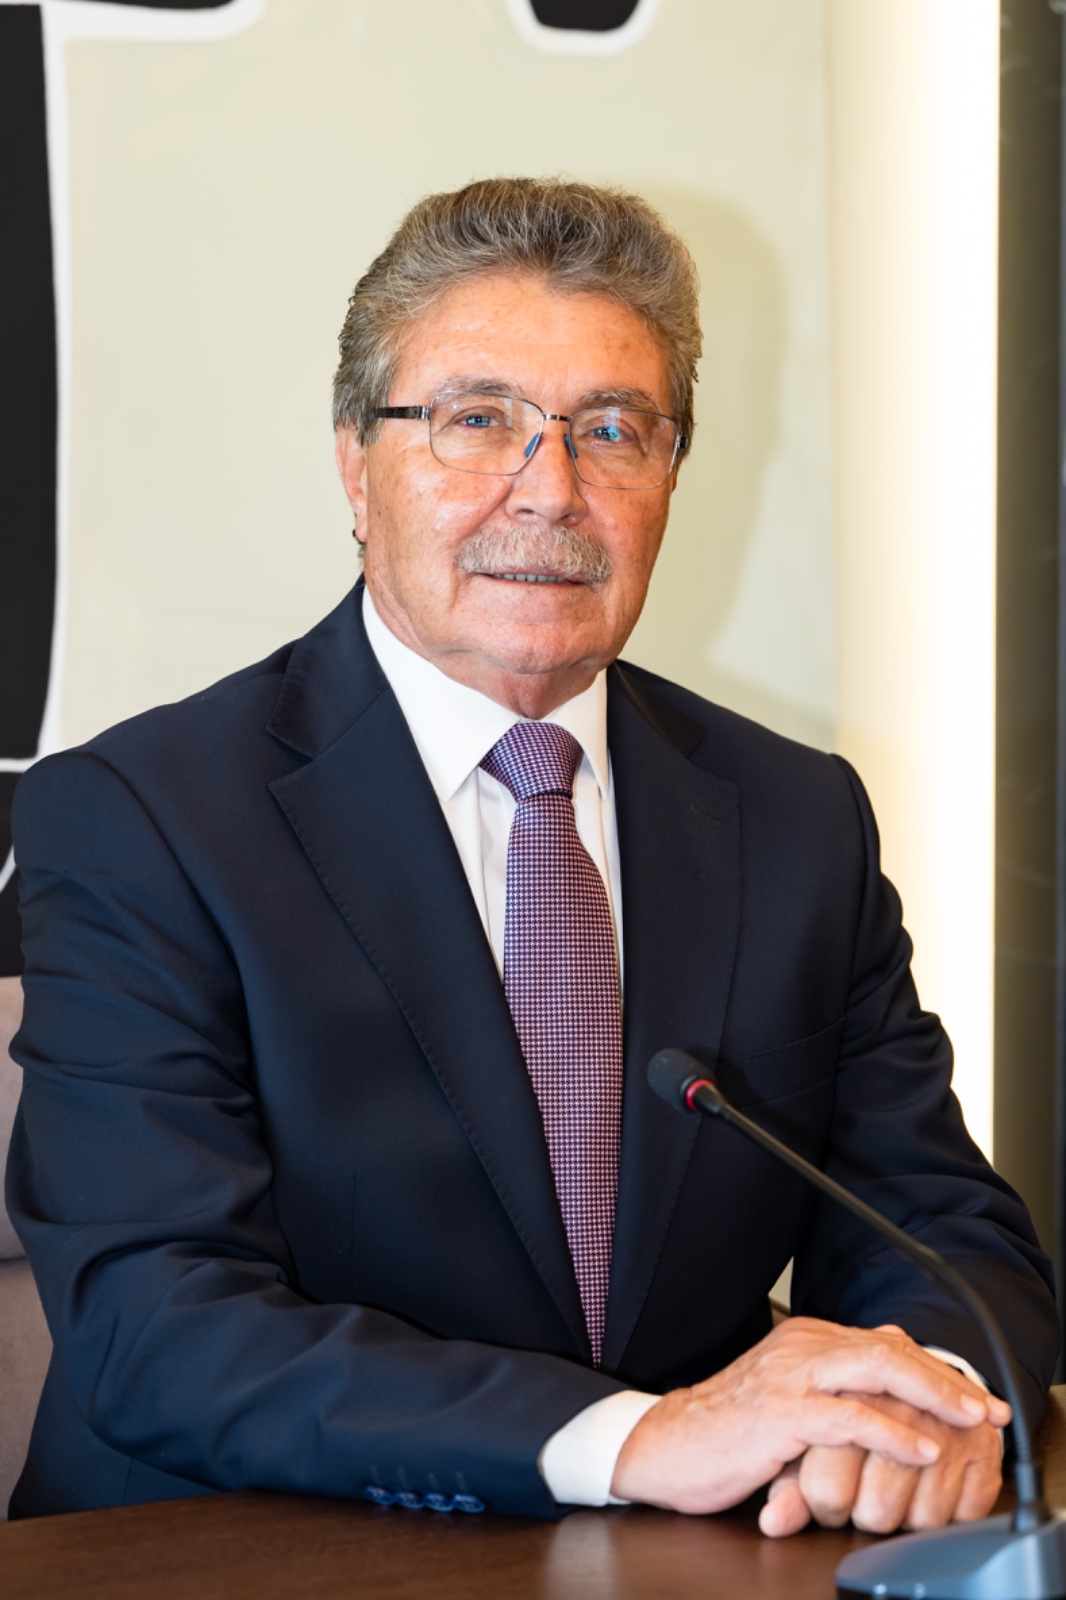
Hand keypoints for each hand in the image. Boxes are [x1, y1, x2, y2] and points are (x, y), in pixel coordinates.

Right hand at [609, 1318, 1009, 1516]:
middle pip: (889, 1349)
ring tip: (968, 1421)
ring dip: (932, 1397)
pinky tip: (920, 1449)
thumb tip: (888, 1373)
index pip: (885, 1343)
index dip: (934, 1368)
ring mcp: (790, 1378)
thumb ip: (833, 1387)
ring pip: (876, 1371)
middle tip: (985, 1406)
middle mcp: (801, 1348)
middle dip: (945, 1378)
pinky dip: (893, 1434)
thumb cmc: (728, 1428)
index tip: (973, 1396)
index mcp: (805, 1340)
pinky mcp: (780, 1415)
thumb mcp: (789, 1399)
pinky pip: (849, 1419)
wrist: (667, 1444)